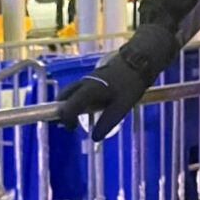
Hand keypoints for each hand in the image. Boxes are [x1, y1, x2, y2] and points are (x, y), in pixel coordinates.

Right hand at [56, 25, 177, 140]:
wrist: (139, 61)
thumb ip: (106, 123)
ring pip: (69, 92)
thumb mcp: (120, 108)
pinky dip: (75, 99)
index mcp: (87, 91)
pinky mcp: (93, 77)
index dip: (66, 120)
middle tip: (67, 123)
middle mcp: (83, 84)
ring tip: (74, 117)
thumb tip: (94, 138)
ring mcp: (87, 79)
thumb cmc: (130, 84)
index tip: (72, 129)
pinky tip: (87, 107)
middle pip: (62, 97)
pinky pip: (77, 89)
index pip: (67, 107)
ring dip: (67, 104)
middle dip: (60, 110)